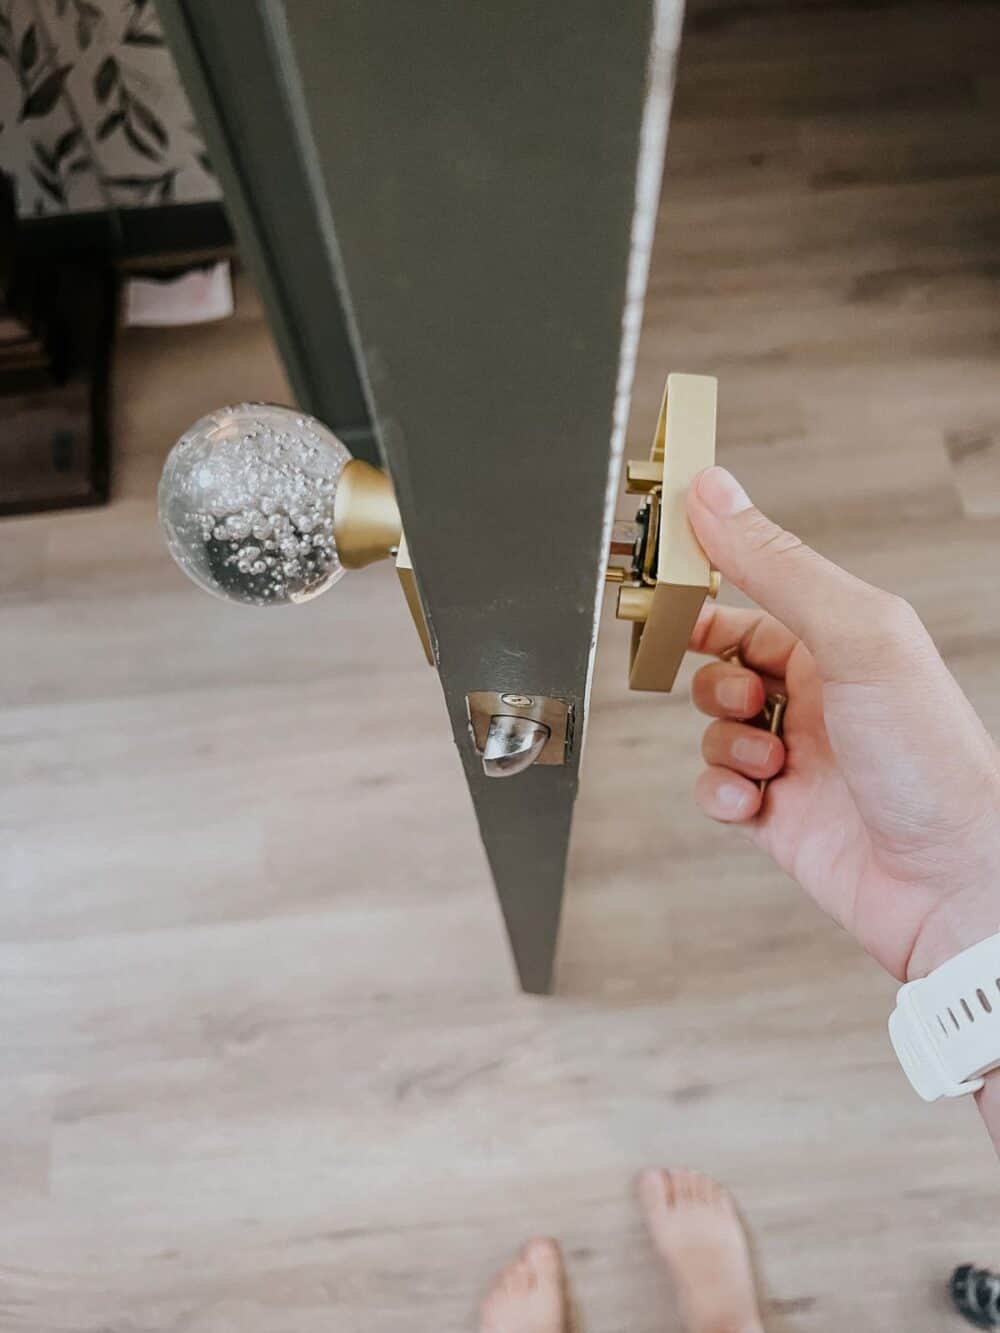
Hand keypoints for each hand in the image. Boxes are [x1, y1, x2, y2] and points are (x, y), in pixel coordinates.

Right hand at [685, 467, 999, 983]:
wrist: (954, 881)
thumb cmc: (930, 755)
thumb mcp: (855, 635)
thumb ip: (778, 565)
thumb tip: (714, 492)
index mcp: (842, 641)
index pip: (752, 597)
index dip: (707, 596)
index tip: (667, 594)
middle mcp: (818, 694)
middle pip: (721, 666)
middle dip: (715, 684)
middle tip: (744, 700)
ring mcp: (796, 756)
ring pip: (711, 730)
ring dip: (724, 744)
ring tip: (771, 764)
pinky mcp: (776, 814)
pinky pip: (715, 788)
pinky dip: (722, 792)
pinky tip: (756, 801)